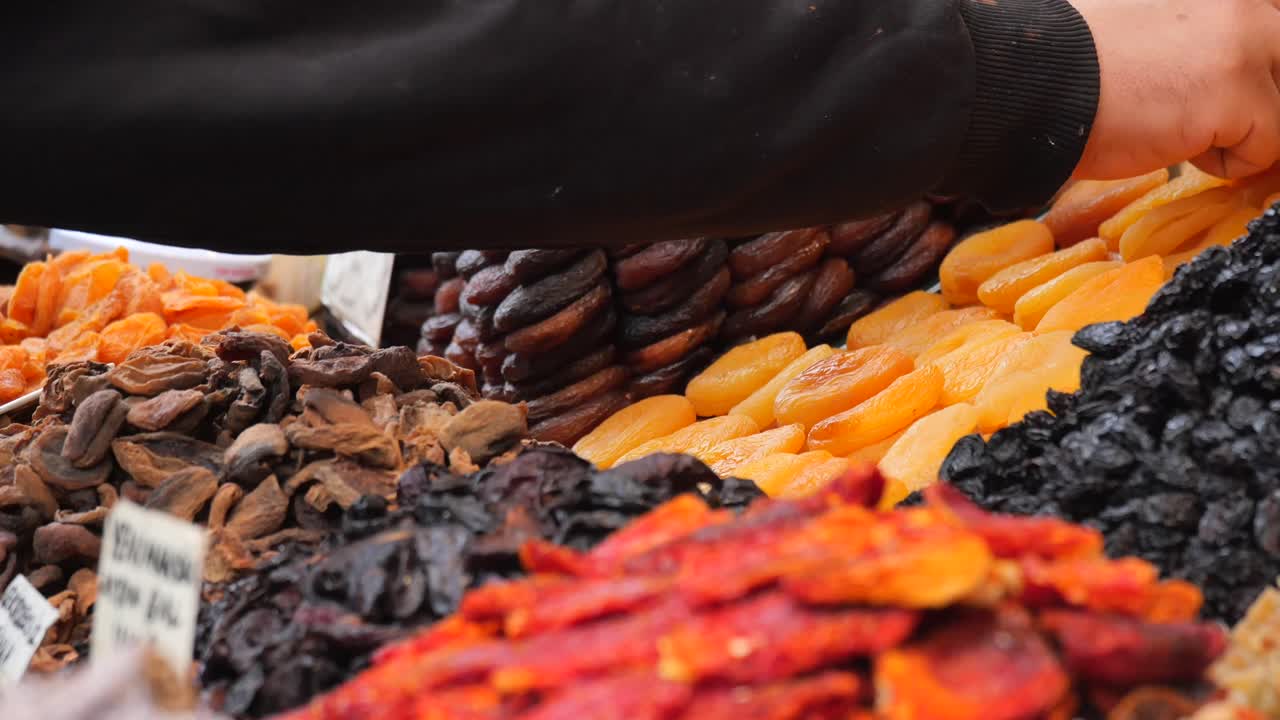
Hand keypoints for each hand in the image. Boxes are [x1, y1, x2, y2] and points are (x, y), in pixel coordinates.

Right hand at [1070, 0, 1279, 179]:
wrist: (1035, 84)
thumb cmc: (1070, 62)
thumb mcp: (1149, 19)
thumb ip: (1192, 31)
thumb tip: (1216, 68)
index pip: (1270, 22)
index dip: (1253, 67)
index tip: (1217, 88)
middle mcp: (1241, 5)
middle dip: (1257, 99)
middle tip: (1209, 116)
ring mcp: (1244, 45)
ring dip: (1239, 129)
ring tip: (1179, 128)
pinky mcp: (1235, 94)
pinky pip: (1266, 147)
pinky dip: (1222, 162)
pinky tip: (1171, 145)